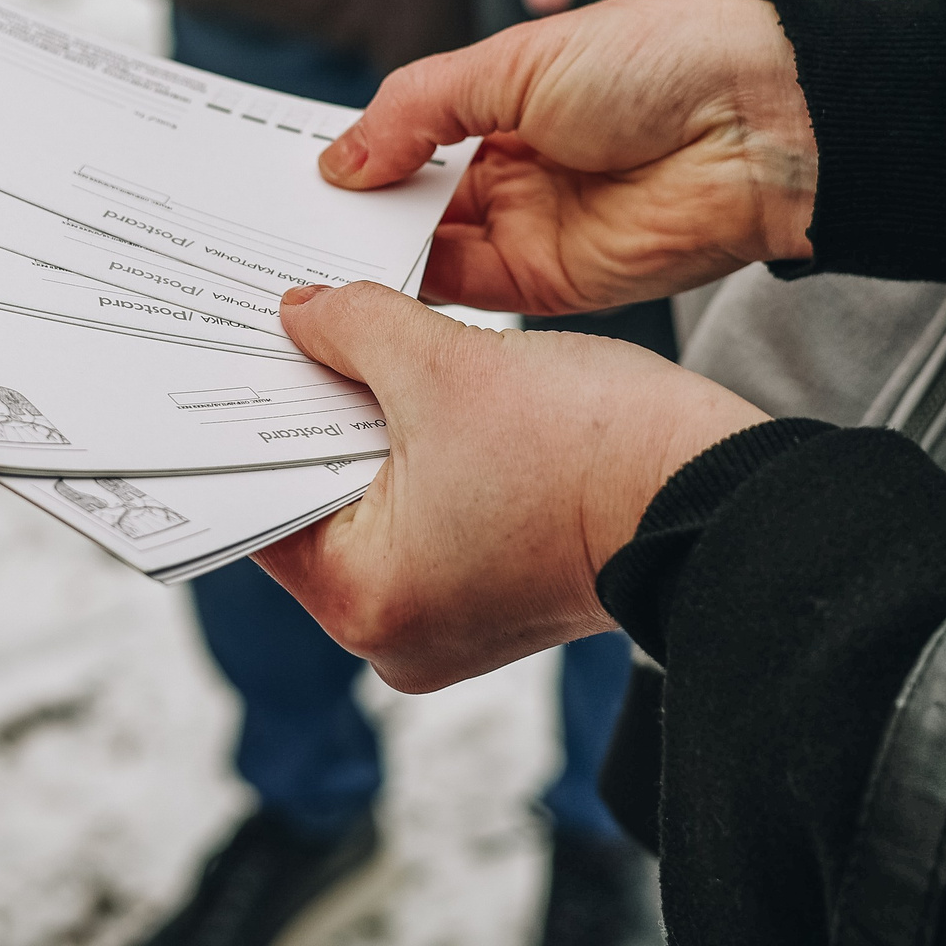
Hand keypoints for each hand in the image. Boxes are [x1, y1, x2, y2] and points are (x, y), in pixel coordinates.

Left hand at [255, 282, 768, 690]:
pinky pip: (431, 513)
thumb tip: (302, 313)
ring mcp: (454, 619)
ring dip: (373, 426)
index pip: (259, 506)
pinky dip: (423, 453)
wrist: (722, 494)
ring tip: (356, 344)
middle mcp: (398, 632)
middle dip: (312, 412)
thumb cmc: (594, 453)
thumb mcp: (446, 364)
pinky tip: (423, 383)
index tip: (223, 361)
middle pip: (317, 502)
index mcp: (365, 601)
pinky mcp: (502, 593)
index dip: (243, 420)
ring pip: (378, 502)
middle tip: (286, 331)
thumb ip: (354, 329)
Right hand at [318, 0, 817, 314]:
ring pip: (427, 251)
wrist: (758, 125)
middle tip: (278, 226)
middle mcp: (513, 168)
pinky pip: (466, 294)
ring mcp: (530, 227)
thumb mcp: (513, 62)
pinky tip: (365, 283)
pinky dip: (414, 293)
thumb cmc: (662, 64)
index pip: (409, 135)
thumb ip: (417, 110)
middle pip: (410, 201)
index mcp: (504, 100)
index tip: (290, 175)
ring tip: (304, 255)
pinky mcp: (550, 283)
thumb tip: (342, 156)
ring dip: (371, 255)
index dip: (355, 154)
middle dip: (350, 213)